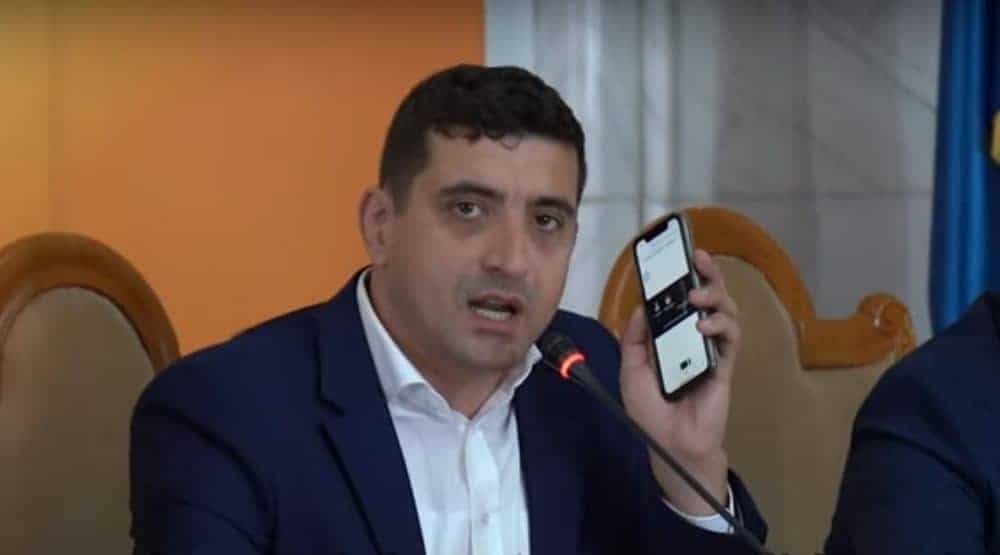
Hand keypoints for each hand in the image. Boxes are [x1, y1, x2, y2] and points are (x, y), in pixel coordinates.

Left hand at [619, 249, 741, 515]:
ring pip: (726, 312)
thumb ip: (636, 338)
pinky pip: (730, 339)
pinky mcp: (724, 366)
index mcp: (671, 336)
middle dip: (706, 274)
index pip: (679, 299)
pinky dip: (720, 326)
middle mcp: (694, 337)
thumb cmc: (650, 409)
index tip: (674, 254)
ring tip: (697, 296)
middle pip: (708, 297)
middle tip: (698, 258)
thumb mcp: (631, 369)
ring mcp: (712, 350)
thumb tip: (643, 306)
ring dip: (714, 297)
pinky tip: (706, 325)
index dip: (679, 276)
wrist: (669, 444)